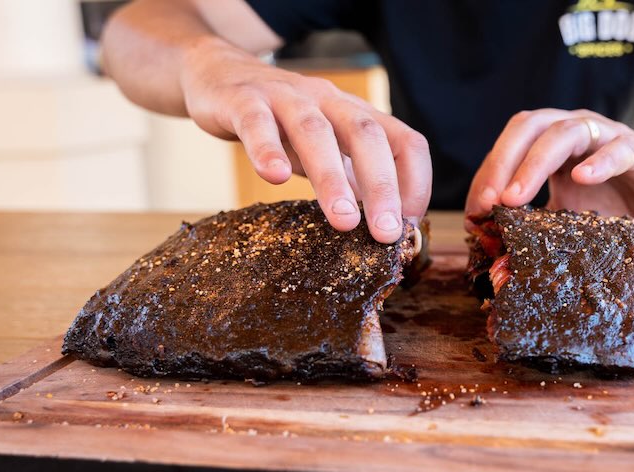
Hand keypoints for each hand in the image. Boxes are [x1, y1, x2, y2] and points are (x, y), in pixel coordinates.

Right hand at [179, 37, 430, 242]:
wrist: (218, 76)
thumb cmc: (281, 123)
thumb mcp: (326, 148)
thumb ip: (352, 178)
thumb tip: (386, 226)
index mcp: (356, 114)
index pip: (405, 141)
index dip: (415, 182)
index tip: (410, 226)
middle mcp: (328, 100)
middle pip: (366, 136)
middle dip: (382, 187)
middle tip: (386, 233)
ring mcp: (285, 98)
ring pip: (315, 132)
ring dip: (332, 178)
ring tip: (344, 220)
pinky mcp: (242, 101)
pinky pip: (256, 124)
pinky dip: (267, 150)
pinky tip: (274, 178)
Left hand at [465, 109, 633, 227]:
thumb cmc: (616, 208)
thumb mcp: (568, 220)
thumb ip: (535, 229)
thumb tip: (496, 261)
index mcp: (551, 143)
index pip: (510, 145)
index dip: (488, 173)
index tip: (475, 212)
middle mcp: (575, 131)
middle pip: (529, 127)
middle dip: (503, 163)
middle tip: (488, 202)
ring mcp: (607, 136)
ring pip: (565, 134)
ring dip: (535, 164)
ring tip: (516, 197)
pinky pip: (619, 148)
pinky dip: (599, 161)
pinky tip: (581, 179)